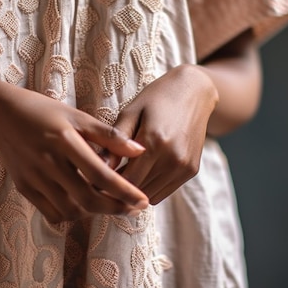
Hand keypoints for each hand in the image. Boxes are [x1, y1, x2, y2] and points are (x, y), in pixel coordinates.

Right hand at [0, 83, 148, 222]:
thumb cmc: (44, 111)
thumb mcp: (77, 116)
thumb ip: (109, 135)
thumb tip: (140, 150)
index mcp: (65, 141)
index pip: (101, 175)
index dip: (125, 192)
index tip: (143, 200)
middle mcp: (48, 162)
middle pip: (87, 199)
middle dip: (114, 208)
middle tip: (132, 209)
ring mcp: (34, 177)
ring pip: (70, 210)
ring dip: (93, 213)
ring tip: (109, 204)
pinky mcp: (24, 187)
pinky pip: (52, 213)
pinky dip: (71, 215)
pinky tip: (83, 205)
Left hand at [112, 64, 218, 203]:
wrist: (194, 91)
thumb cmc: (156, 98)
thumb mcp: (130, 112)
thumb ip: (115, 141)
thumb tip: (98, 166)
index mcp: (155, 142)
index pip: (126, 180)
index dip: (106, 184)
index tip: (93, 180)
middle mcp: (173, 158)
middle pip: (138, 191)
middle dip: (119, 189)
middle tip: (103, 180)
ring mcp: (184, 166)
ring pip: (150, 196)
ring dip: (135, 191)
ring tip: (123, 175)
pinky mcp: (191, 170)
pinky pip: (164, 192)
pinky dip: (150, 187)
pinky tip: (141, 171)